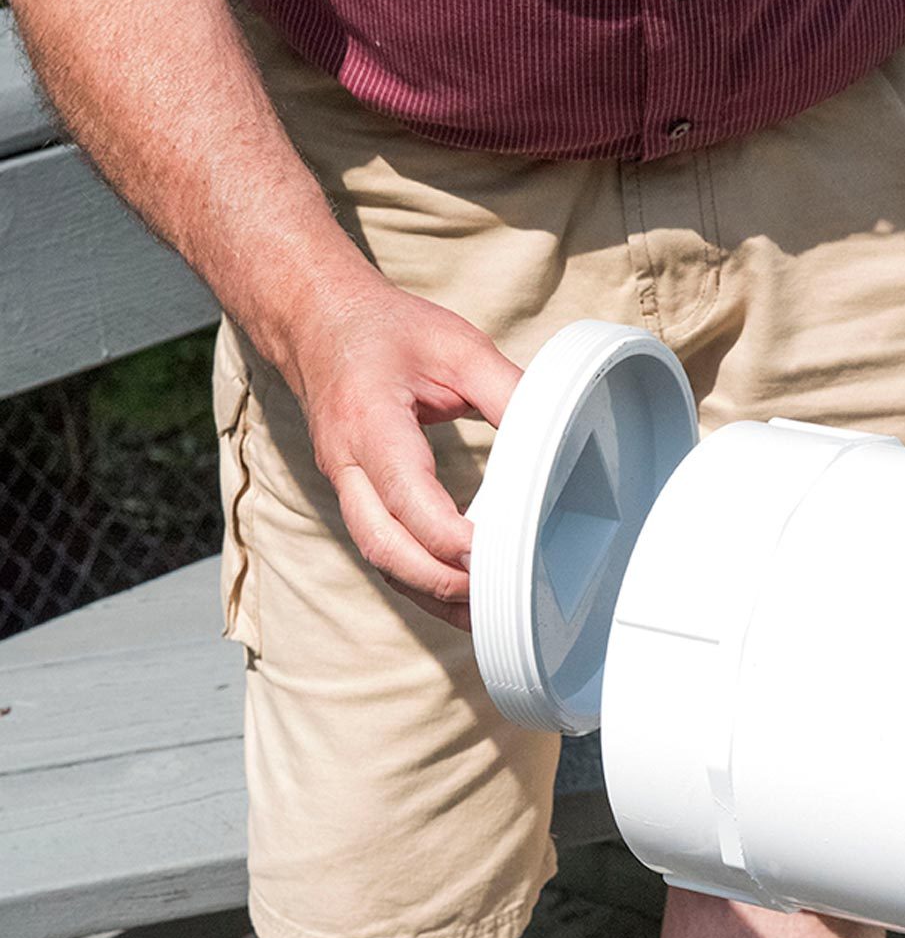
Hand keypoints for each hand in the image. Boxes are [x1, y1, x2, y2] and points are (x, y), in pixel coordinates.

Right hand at [282, 276, 520, 629]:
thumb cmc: (385, 331)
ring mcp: (343, 484)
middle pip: (385, 546)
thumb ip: (508, 391)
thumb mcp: (457, 346)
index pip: (408, 498)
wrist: (316, 321)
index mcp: (370, 422)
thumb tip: (554, 435)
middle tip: (496, 599)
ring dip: (429, 593)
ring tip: (484, 616)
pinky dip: (415, 580)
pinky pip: (379, 551)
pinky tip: (455, 595)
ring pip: (379, 559)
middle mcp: (347, 462)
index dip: (450, 537)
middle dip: (440, 581)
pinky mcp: (352, 495)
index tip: (495, 555)